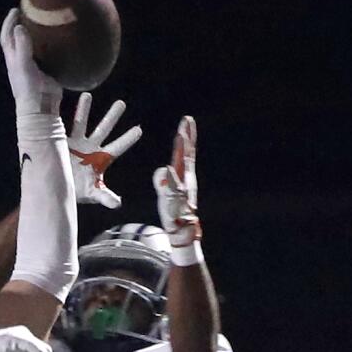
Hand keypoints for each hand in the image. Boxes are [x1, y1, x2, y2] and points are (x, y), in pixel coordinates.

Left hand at [0, 8, 62, 115]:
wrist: (41, 110)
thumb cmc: (29, 89)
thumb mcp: (24, 66)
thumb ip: (22, 47)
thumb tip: (19, 26)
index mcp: (13, 59)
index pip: (7, 36)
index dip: (9, 22)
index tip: (16, 9)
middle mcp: (22, 62)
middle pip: (20, 39)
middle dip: (23, 24)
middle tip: (32, 11)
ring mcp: (36, 68)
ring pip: (35, 47)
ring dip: (39, 35)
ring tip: (47, 21)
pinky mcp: (48, 73)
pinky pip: (50, 57)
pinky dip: (53, 47)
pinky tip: (62, 40)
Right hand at [68, 93, 141, 207]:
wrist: (57, 189)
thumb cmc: (78, 193)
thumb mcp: (93, 194)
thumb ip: (105, 197)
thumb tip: (118, 203)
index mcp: (101, 159)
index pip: (118, 147)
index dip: (128, 139)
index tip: (139, 129)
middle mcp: (91, 148)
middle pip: (104, 129)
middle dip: (112, 117)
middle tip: (122, 103)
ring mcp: (77, 144)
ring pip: (82, 123)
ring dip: (84, 110)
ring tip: (87, 94)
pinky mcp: (62, 143)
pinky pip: (63, 126)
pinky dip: (62, 116)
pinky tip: (59, 102)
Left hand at [153, 115, 200, 247]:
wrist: (182, 232)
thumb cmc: (174, 211)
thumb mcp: (166, 191)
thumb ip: (163, 179)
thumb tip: (163, 170)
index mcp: (183, 175)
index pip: (186, 152)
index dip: (187, 136)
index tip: (187, 120)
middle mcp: (185, 179)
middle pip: (186, 154)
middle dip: (187, 137)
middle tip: (187, 120)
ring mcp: (182, 188)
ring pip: (182, 166)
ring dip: (181, 150)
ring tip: (180, 135)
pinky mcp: (176, 200)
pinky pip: (173, 188)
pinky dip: (171, 178)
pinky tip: (169, 168)